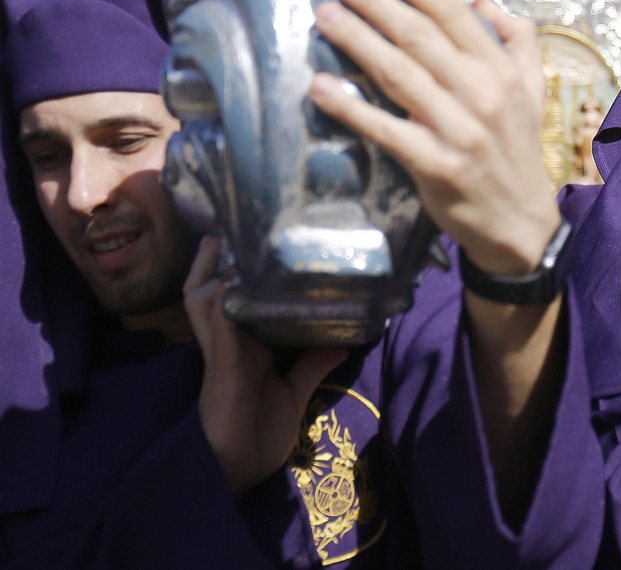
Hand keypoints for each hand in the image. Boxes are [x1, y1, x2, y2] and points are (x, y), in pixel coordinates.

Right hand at [184, 238, 347, 496]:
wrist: (233, 472)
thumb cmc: (257, 436)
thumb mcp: (294, 396)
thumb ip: (312, 365)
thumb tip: (342, 340)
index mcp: (244, 345)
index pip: (236, 298)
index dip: (237, 269)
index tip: (256, 237)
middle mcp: (229, 341)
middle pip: (209, 288)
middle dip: (215, 257)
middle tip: (229, 221)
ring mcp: (221, 350)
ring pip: (204, 298)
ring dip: (214, 269)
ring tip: (227, 235)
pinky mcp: (221, 364)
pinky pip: (217, 325)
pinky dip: (223, 300)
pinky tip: (230, 281)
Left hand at [309, 0, 561, 277]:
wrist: (519, 219)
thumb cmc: (516, 146)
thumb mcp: (532, 87)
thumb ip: (515, 37)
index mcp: (502, 69)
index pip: (455, 13)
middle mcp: (483, 93)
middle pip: (419, 36)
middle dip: (374, 1)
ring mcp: (459, 129)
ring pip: (398, 73)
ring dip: (356, 40)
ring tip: (324, 15)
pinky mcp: (435, 164)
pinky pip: (384, 128)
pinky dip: (350, 106)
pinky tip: (320, 85)